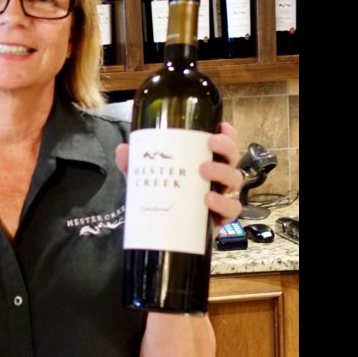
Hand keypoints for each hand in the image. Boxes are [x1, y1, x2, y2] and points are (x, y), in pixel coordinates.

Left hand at [114, 121, 243, 230]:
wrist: (160, 231)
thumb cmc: (160, 195)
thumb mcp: (144, 177)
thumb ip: (132, 164)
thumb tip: (123, 150)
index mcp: (203, 161)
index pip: (222, 143)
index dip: (227, 133)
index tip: (221, 126)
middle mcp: (216, 177)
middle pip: (232, 157)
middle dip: (226, 147)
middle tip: (211, 143)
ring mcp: (220, 196)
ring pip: (234, 180)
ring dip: (222, 172)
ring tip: (203, 170)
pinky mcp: (219, 218)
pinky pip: (231, 210)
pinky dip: (223, 203)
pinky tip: (208, 200)